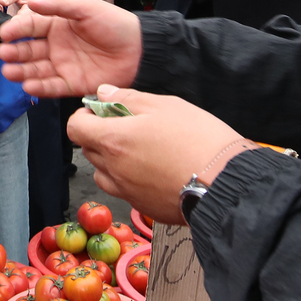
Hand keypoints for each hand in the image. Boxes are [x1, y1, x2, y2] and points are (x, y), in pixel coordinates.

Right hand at [0, 0, 140, 97]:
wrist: (140, 48)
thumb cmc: (114, 23)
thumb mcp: (86, 8)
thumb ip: (58, 6)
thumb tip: (31, 3)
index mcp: (57, 25)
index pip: (31, 27)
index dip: (17, 29)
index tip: (4, 33)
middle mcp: (56, 46)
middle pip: (29, 50)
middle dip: (14, 52)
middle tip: (4, 53)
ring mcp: (63, 65)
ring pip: (36, 70)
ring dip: (21, 71)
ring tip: (9, 71)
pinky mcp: (72, 83)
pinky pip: (52, 86)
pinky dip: (39, 87)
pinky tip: (28, 85)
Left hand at [67, 85, 250, 223]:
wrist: (226, 183)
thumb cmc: (198, 140)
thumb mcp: (165, 106)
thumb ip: (128, 99)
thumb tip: (103, 93)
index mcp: (114, 140)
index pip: (75, 128)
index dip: (84, 116)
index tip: (100, 111)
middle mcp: (113, 169)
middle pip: (88, 150)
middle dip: (99, 135)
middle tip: (127, 126)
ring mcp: (127, 191)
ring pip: (102, 173)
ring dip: (111, 159)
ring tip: (140, 149)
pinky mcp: (142, 207)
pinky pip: (123, 190)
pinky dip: (128, 179)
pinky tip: (153, 169)